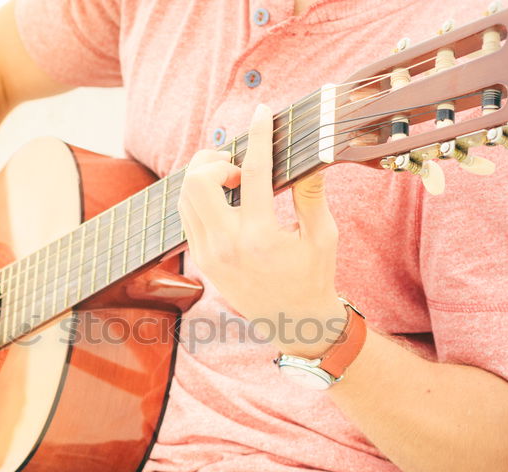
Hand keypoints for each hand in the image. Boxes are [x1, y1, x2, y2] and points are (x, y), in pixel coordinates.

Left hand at [178, 104, 342, 356]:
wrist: (293, 322)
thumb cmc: (313, 277)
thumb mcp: (322, 235)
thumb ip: (312, 193)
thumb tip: (313, 154)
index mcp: (260, 237)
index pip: (255, 171)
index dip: (259, 135)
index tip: (263, 112)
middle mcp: (226, 245)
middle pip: (197, 180)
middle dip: (216, 159)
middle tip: (240, 163)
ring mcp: (208, 254)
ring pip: (184, 196)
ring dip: (205, 176)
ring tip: (234, 177)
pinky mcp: (201, 260)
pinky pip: (187, 215)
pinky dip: (200, 197)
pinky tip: (225, 196)